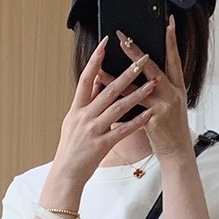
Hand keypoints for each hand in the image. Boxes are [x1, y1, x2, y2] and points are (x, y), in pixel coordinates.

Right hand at [47, 37, 157, 194]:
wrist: (65, 174)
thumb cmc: (70, 149)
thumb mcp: (73, 123)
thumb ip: (85, 103)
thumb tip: (95, 84)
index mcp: (76, 109)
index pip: (85, 78)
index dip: (95, 60)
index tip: (105, 43)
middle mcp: (84, 116)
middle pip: (108, 89)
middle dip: (127, 72)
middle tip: (142, 58)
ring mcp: (94, 130)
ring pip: (119, 107)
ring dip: (138, 93)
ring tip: (153, 82)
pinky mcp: (102, 144)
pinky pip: (123, 130)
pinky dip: (137, 121)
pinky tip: (150, 113)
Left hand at [112, 15, 190, 159]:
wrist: (177, 153)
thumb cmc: (169, 129)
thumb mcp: (168, 104)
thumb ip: (157, 89)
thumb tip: (142, 74)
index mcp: (177, 87)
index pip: (174, 59)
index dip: (171, 40)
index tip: (168, 22)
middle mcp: (173, 93)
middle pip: (153, 66)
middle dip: (136, 51)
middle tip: (123, 36)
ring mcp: (164, 105)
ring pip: (138, 85)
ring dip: (119, 72)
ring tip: (104, 63)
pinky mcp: (154, 118)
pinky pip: (130, 106)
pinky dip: (116, 97)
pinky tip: (104, 89)